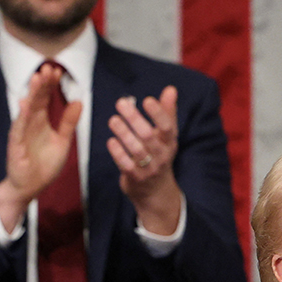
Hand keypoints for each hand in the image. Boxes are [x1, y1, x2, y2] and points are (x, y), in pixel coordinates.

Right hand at [0, 64, 81, 231]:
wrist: (31, 186)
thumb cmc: (44, 164)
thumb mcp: (63, 141)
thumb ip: (69, 122)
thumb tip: (79, 101)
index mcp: (41, 121)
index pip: (45, 98)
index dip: (50, 85)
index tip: (58, 70)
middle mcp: (30, 123)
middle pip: (36, 99)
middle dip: (42, 83)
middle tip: (48, 66)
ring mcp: (21, 133)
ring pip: (27, 110)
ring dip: (31, 94)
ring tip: (37, 78)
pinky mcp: (15, 145)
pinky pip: (18, 129)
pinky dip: (21, 117)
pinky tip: (24, 104)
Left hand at [107, 86, 181, 234]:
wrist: (156, 192)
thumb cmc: (159, 156)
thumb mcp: (166, 136)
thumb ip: (167, 112)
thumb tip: (170, 89)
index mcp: (169, 142)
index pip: (167, 127)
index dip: (158, 113)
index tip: (147, 100)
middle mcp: (161, 155)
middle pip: (149, 136)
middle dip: (135, 119)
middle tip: (121, 103)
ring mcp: (149, 168)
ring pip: (136, 149)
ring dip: (124, 133)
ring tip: (113, 120)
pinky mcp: (136, 178)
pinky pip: (126, 164)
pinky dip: (118, 153)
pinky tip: (111, 141)